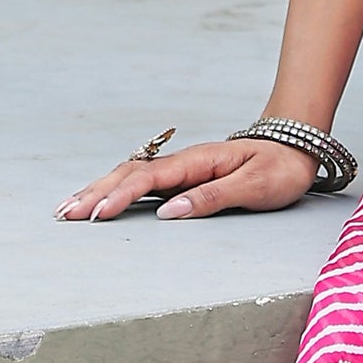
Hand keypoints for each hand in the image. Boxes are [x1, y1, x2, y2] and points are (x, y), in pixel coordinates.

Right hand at [54, 137, 323, 222]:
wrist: (297, 149)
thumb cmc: (280, 169)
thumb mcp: (255, 186)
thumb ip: (214, 198)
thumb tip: (170, 213)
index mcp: (199, 160)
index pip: (151, 177)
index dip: (122, 196)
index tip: (99, 213)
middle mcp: (184, 161)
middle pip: (130, 173)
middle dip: (96, 193)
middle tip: (65, 214)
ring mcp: (181, 169)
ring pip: (131, 176)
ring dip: (99, 190)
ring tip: (67, 208)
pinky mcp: (183, 178)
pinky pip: (142, 182)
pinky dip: (116, 190)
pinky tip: (98, 200)